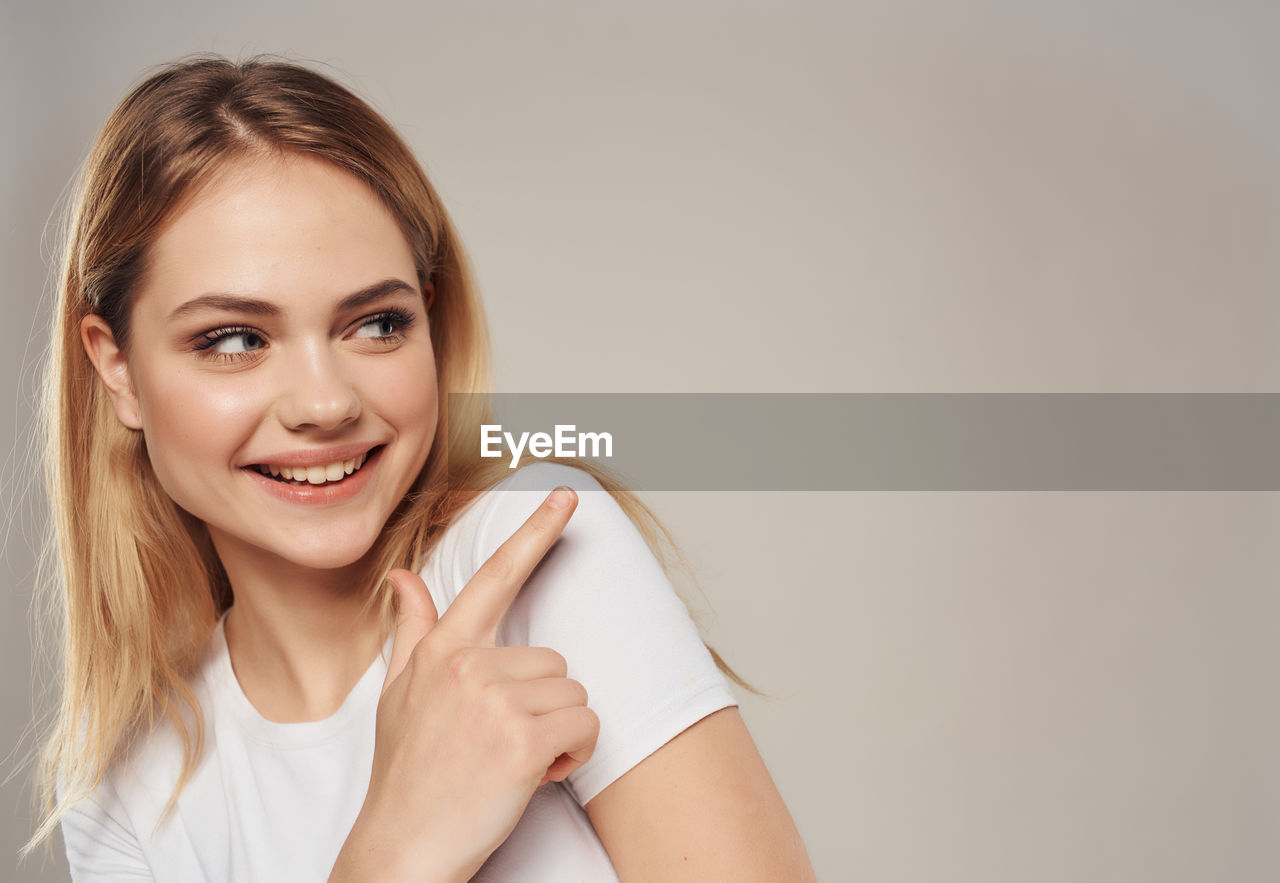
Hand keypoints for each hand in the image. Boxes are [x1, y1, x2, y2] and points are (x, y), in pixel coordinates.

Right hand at [331, 486, 599, 881]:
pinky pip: (586, 727)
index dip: (535, 533)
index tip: (568, 497)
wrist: (401, 849)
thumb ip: (412, 632)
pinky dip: (573, 756)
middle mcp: (467, 666)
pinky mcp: (521, 741)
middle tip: (501, 745)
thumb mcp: (398, 695)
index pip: (495, 578)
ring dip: (559, 733)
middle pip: (556, 661)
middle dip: (542, 705)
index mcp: (442, 651)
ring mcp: (494, 701)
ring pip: (575, 694)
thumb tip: (404, 578)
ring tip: (510, 763)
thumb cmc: (406, 774)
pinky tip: (531, 777)